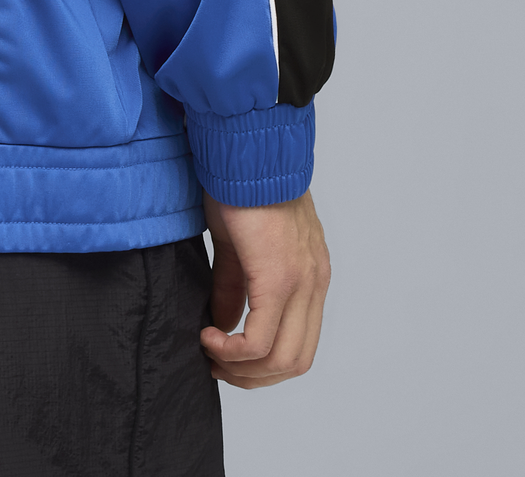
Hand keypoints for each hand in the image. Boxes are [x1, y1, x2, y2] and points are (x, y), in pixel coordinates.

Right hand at [200, 188, 330, 387]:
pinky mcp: (278, 278)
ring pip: (282, 358)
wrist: (244, 148)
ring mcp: (301, 282)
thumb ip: (237, 287)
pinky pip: (260, 340)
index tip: (229, 357)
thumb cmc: (240, 184)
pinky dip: (233, 351)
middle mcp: (314, 283)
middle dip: (253, 376)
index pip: (300, 342)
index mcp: (309, 275)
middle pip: (296, 361)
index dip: (265, 363)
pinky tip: (210, 336)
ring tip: (210, 353)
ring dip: (243, 369)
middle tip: (218, 366)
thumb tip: (227, 326)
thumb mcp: (239, 244)